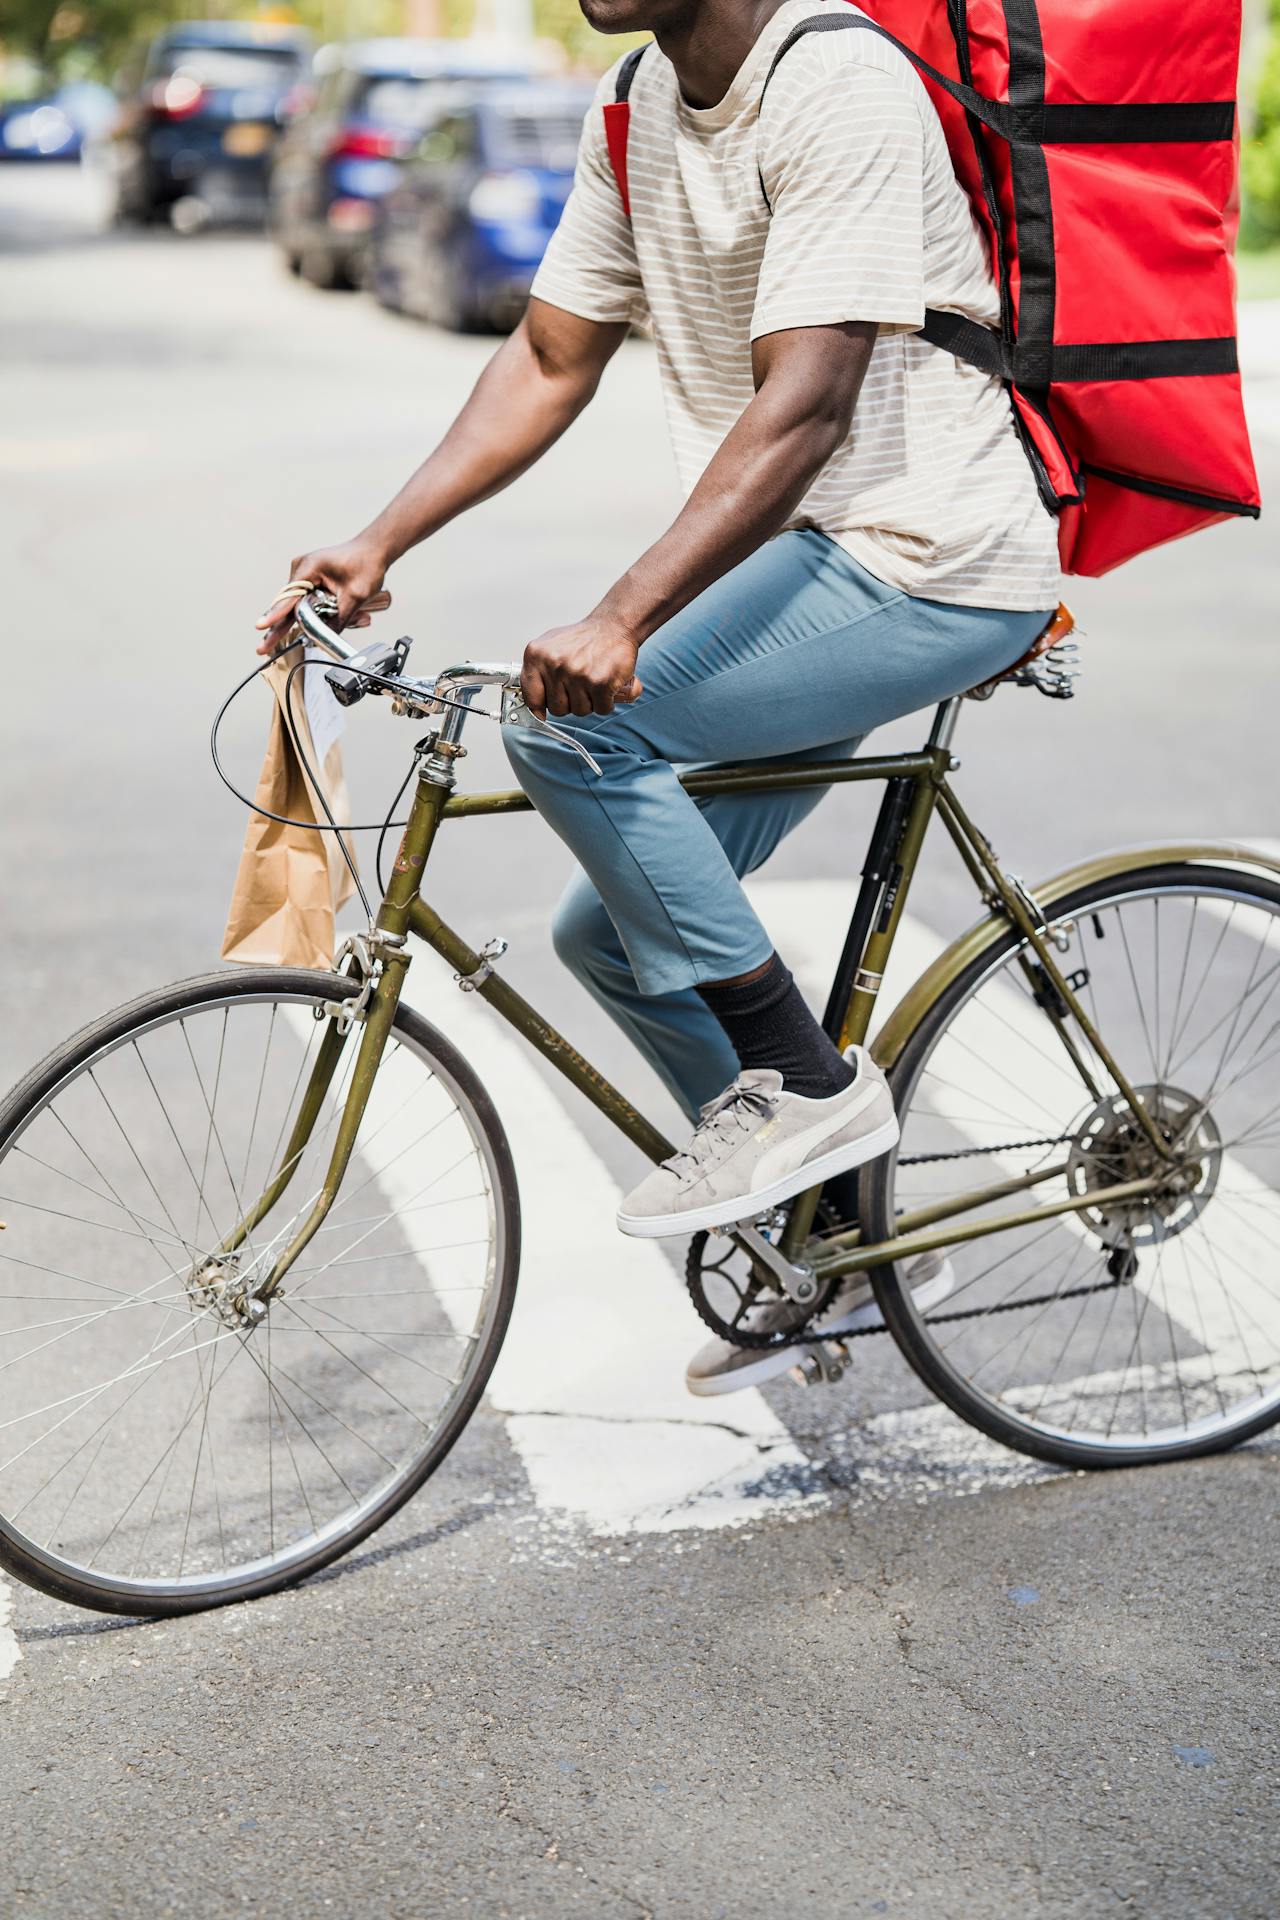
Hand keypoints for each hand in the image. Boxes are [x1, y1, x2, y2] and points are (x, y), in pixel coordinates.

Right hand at [255, 537, 391, 655]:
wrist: (373, 552)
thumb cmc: (366, 564)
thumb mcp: (356, 595)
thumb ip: (339, 618)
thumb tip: (324, 639)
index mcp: (310, 567)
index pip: (289, 597)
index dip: (275, 615)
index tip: (261, 626)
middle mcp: (301, 569)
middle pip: (287, 604)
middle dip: (278, 627)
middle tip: (263, 648)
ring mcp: (304, 575)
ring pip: (298, 606)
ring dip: (311, 620)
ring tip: (336, 619)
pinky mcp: (310, 581)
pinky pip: (307, 603)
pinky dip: (316, 613)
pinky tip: (337, 614)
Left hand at [521, 616, 642, 718]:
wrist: (614, 626)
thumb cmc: (584, 638)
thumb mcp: (550, 648)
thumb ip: (536, 674)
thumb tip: (534, 708)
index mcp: (537, 655)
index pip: (531, 698)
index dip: (540, 707)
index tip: (544, 711)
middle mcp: (555, 664)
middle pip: (557, 709)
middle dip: (571, 702)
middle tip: (579, 684)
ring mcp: (577, 674)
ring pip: (580, 711)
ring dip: (590, 701)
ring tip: (593, 680)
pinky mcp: (600, 683)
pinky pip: (601, 709)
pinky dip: (607, 701)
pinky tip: (606, 684)